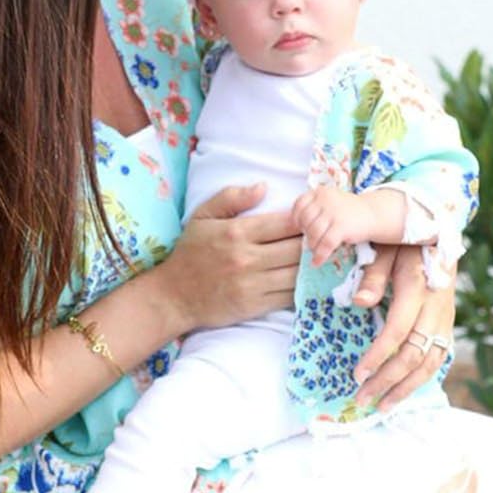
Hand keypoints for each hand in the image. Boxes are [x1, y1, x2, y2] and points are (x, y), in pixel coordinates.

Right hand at [158, 183, 301, 332]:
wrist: (174, 296)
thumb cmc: (190, 253)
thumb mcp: (202, 216)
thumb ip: (231, 197)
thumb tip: (263, 187)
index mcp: (236, 233)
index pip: (286, 223)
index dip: (304, 220)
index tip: (309, 219)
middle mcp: (246, 258)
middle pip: (296, 249)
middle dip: (312, 242)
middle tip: (319, 239)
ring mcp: (252, 284)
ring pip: (296, 273)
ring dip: (309, 266)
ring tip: (314, 258)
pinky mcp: (255, 306)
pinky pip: (288, 295)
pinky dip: (300, 287)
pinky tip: (303, 279)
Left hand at [291, 188, 363, 266]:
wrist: (374, 214)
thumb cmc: (348, 211)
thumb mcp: (329, 203)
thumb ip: (314, 210)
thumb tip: (293, 227)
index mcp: (320, 191)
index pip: (299, 204)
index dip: (297, 219)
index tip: (301, 228)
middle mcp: (325, 199)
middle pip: (305, 221)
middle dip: (306, 234)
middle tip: (312, 241)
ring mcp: (334, 212)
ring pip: (313, 234)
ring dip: (312, 246)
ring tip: (316, 251)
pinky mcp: (342, 226)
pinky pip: (325, 244)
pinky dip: (320, 255)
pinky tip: (317, 262)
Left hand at [351, 244, 455, 409]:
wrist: (437, 233)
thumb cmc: (401, 241)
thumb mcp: (383, 250)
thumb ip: (372, 276)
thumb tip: (360, 302)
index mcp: (418, 288)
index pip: (398, 331)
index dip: (378, 356)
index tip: (358, 374)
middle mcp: (436, 308)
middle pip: (414, 354)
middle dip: (387, 381)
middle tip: (361, 398)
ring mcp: (445, 318)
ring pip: (430, 363)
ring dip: (405, 388)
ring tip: (382, 407)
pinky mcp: (447, 324)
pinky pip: (438, 358)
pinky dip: (422, 379)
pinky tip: (403, 392)